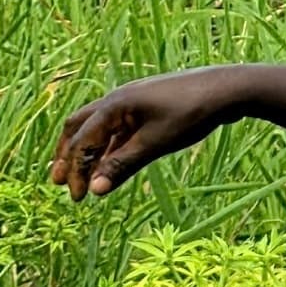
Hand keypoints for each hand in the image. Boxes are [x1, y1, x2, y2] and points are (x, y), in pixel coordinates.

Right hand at [51, 66, 253, 200]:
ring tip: (81, 175)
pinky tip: (109, 165)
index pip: (83, 141)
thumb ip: (123, 166)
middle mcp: (117, 99)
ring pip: (98, 128)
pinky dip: (109, 147)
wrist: (227, 89)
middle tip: (58, 181)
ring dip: (87, 151)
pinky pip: (118, 128)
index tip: (77, 197)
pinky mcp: (146, 107)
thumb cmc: (191, 113)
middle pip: (79, 127)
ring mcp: (132, 102)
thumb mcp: (155, 143)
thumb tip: (94, 190)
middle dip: (68, 154)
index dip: (76, 170)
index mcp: (115, 105)